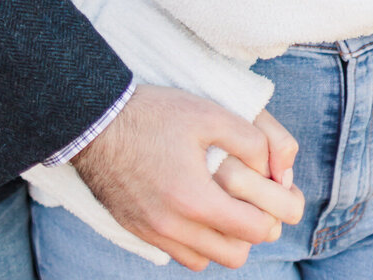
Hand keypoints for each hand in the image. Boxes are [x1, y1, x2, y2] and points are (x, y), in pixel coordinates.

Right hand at [72, 85, 302, 270]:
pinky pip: (180, 255)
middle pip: (235, 254)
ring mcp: (155, 233)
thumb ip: (250, 140)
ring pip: (207, 259)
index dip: (274, 212)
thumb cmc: (153, 114)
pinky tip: (198, 212)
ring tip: (226, 205)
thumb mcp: (208, 113)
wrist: (96, 122)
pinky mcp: (140, 231)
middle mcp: (175, 227)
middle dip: (252, 231)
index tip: (276, 193)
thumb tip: (274, 168)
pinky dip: (198, 242)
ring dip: (224, 239)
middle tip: (253, 201)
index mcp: (195, 199)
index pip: (255, 229)